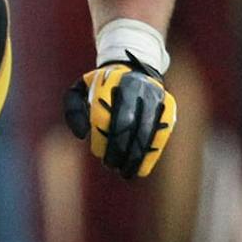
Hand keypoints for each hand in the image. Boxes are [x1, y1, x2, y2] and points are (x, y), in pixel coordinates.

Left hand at [63, 56, 176, 178]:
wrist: (136, 69)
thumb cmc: (103, 87)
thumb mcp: (81, 89)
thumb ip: (73, 109)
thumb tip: (82, 135)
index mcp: (112, 80)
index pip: (106, 113)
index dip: (102, 137)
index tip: (98, 153)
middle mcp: (136, 86)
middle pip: (128, 124)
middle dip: (119, 149)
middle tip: (111, 165)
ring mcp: (155, 96)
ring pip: (146, 131)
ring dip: (135, 156)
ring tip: (126, 173)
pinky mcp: (168, 108)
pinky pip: (161, 134)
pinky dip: (151, 154)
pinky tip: (141, 169)